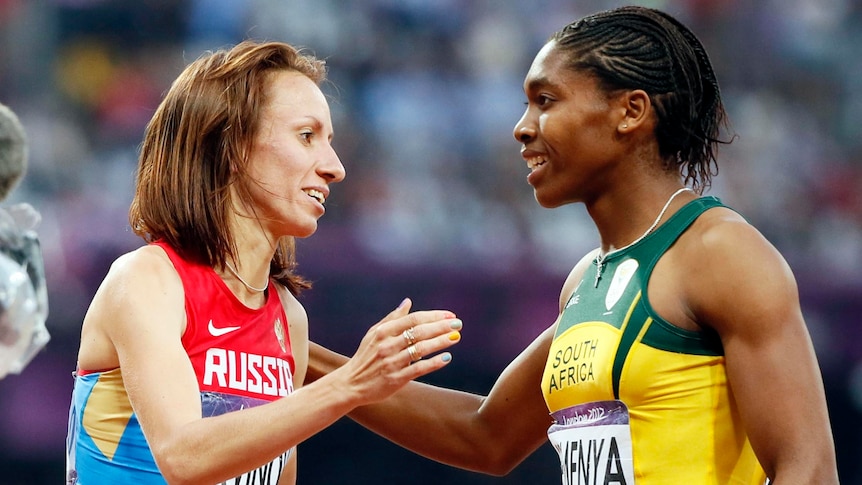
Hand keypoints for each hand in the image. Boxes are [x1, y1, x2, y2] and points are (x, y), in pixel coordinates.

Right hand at [331, 298, 461, 406]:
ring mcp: (391, 362)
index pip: (413, 319)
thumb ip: (392, 318)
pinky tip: (447, 358)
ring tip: (456, 337)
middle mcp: (387, 345)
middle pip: (419, 332)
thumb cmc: (365, 357)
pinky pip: (418, 369)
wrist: (350, 384)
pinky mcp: (395, 379)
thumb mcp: (373, 334)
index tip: (450, 315)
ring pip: (421, 349)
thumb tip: (408, 302)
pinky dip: (433, 363)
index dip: (433, 316)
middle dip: (441, 327)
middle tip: (458, 324)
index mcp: (383, 332)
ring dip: (440, 342)